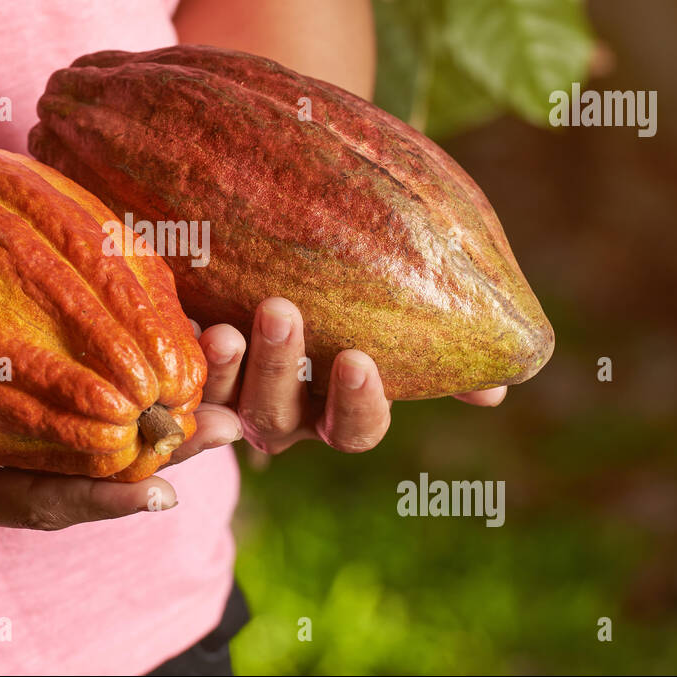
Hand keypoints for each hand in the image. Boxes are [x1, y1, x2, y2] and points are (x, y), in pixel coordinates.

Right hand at [0, 311, 228, 530]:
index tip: (164, 490)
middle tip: (228, 427)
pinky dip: (101, 369)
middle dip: (156, 453)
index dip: (103, 501)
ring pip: (82, 427)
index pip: (42, 504)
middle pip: (83, 468)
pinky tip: (142, 333)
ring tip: (215, 379)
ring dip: (146, 406)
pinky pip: (57, 387)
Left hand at [176, 297, 505, 458]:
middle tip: (281, 312)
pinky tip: (189, 324)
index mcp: (332, 405)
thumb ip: (436, 340)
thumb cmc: (336, 280)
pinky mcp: (178, 369)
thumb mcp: (385, 303)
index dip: (356, 404)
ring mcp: (223, 394)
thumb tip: (501, 386)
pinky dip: (182, 367)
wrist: (245, 246)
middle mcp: (278, 410)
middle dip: (279, 371)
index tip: (356, 360)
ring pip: (223, 406)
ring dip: (228, 370)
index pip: (353, 429)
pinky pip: (175, 385)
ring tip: (228, 325)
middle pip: (279, 418)